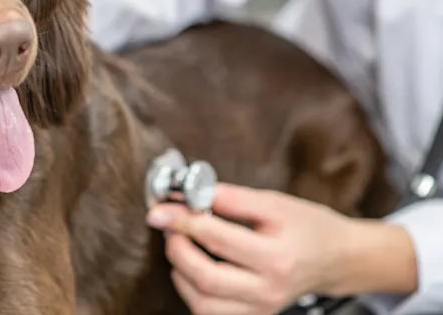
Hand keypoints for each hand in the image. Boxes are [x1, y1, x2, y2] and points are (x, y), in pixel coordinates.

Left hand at [146, 183, 416, 314]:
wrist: (336, 258)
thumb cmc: (307, 226)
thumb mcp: (272, 202)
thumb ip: (229, 198)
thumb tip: (187, 194)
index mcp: (277, 256)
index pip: (216, 237)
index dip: (182, 219)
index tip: (161, 208)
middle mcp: (269, 290)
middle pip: (205, 277)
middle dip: (177, 248)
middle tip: (170, 226)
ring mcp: (262, 309)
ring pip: (202, 302)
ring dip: (180, 271)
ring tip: (181, 245)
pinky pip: (210, 312)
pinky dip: (192, 290)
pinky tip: (192, 268)